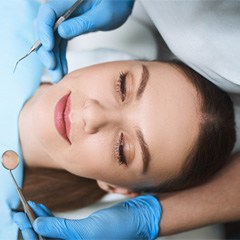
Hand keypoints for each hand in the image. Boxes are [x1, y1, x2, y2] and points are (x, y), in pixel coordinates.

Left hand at [14, 196, 160, 239]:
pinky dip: (51, 216)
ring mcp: (79, 238)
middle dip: (30, 225)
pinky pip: (61, 224)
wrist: (138, 216)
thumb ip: (61, 230)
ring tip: (29, 207)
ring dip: (40, 219)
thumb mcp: (88, 230)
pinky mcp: (82, 227)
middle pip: (46, 238)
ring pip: (52, 231)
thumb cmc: (119, 228)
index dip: (29, 233)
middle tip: (18, 211)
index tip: (17, 218)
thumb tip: (38, 225)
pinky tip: (43, 209)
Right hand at [36, 0, 134, 82]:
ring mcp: (64, 20)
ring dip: (53, 58)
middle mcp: (63, 9)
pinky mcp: (69, 28)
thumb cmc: (115, 4)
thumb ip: (82, 23)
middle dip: (46, 50)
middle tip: (52, 67)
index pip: (48, 12)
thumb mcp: (103, 15)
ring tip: (57, 76)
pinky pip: (60, 44)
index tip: (49, 47)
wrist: (120, 3)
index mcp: (68, 0)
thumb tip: (61, 32)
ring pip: (51, 40)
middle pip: (45, 29)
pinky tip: (62, 69)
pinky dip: (60, 57)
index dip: (44, 30)